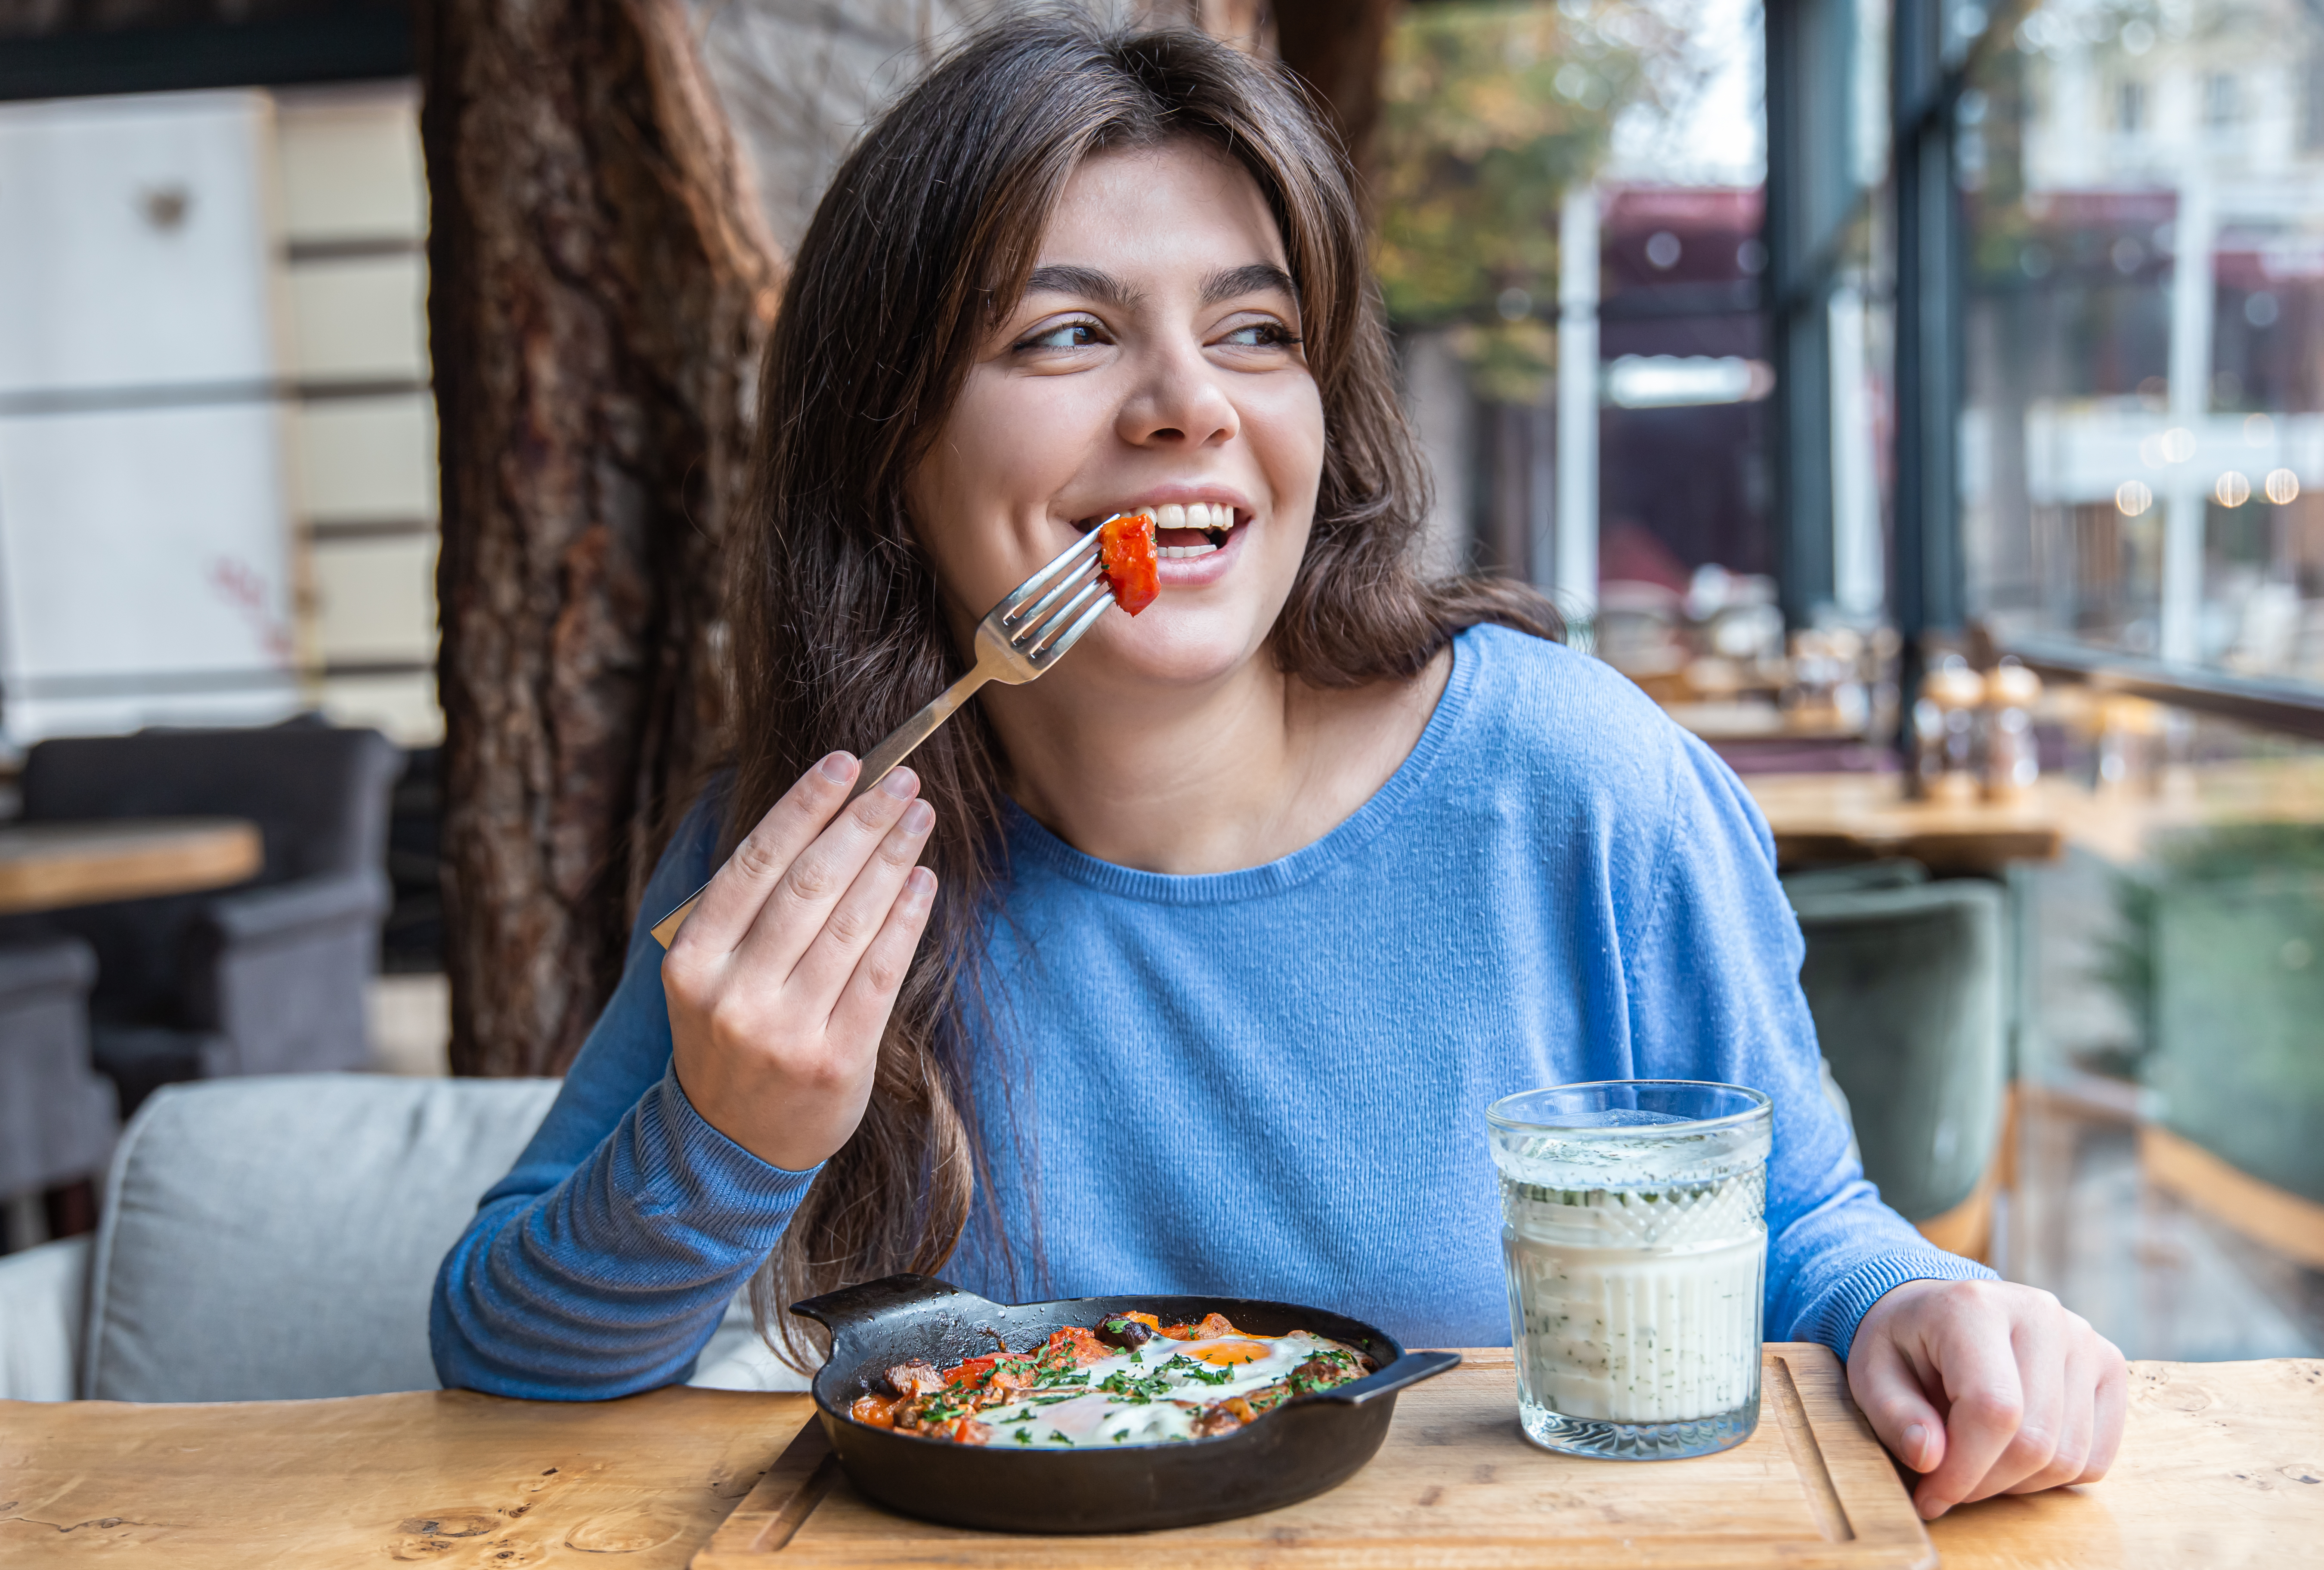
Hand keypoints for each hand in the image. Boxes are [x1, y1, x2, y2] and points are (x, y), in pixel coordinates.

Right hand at [662, 753, 937, 1170]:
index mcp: (691, 962)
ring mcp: (785, 1032)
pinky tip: (922, 882)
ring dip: (891, 861)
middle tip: (903, 782)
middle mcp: (733, 995)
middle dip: (861, 824)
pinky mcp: (836, 1061)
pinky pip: (880, 974)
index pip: (754, 864)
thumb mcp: (711, 976)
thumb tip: (821, 820)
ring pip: (850, 925)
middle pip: (808, 886)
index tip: (845, 764)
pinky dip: (904, 920)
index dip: (804, 807)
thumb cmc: (731, 1038)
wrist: (731, 1145)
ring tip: (918, 819)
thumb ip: (749, 911)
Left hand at [1848, 1278, 2127, 1518]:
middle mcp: (2040, 1313)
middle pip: (2035, 1441)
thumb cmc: (1905, 1345)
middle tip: (1947, 1485)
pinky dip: (2054, 1475)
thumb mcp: (1871, 1373)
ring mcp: (2082, 1338)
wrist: (1941, 1311)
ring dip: (2017, 1483)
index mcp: (1975, 1306)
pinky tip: (2013, 1450)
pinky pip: (2096, 1458)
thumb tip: (1930, 1459)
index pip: (1993, 1410)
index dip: (1964, 1470)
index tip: (1931, 1497)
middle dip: (1985, 1483)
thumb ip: (1894, 1415)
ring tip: (1977, 1461)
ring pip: (2069, 1457)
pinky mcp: (2109, 1364)